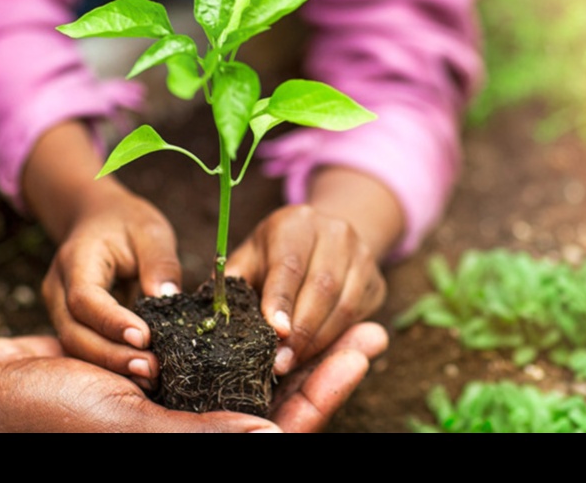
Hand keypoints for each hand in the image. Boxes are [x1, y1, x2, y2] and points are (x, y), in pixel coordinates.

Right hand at [0, 321, 386, 432]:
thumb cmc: (49, 421)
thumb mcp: (133, 428)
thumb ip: (201, 437)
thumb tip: (278, 439)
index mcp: (193, 446)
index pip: (283, 429)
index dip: (327, 392)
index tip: (365, 348)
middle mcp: (196, 427)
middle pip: (283, 401)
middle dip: (328, 364)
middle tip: (374, 325)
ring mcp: (183, 400)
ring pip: (259, 375)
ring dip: (297, 345)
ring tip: (345, 312)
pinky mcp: (165, 373)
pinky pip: (221, 355)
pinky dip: (249, 333)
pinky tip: (272, 310)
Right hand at [41, 183, 181, 389]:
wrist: (98, 218)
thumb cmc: (126, 222)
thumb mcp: (150, 231)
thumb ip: (159, 262)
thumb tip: (167, 298)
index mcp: (76, 259)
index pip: (85, 298)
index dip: (112, 322)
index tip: (145, 338)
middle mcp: (59, 287)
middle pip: (75, 331)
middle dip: (112, 355)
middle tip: (152, 368)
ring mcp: (59, 308)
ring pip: (76, 345)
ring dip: (112, 364)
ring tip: (150, 375)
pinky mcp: (71, 322)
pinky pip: (85, 346)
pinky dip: (110, 362)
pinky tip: (140, 372)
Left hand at [227, 204, 386, 375]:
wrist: (325, 236)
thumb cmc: (275, 253)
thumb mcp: (250, 257)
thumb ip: (232, 281)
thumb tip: (207, 314)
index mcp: (296, 223)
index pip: (289, 264)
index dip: (282, 299)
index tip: (275, 331)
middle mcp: (336, 233)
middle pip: (322, 287)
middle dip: (300, 331)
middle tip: (279, 363)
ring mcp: (362, 256)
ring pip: (344, 306)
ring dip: (319, 341)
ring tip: (293, 363)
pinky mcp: (377, 282)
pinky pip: (358, 317)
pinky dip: (336, 340)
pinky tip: (314, 355)